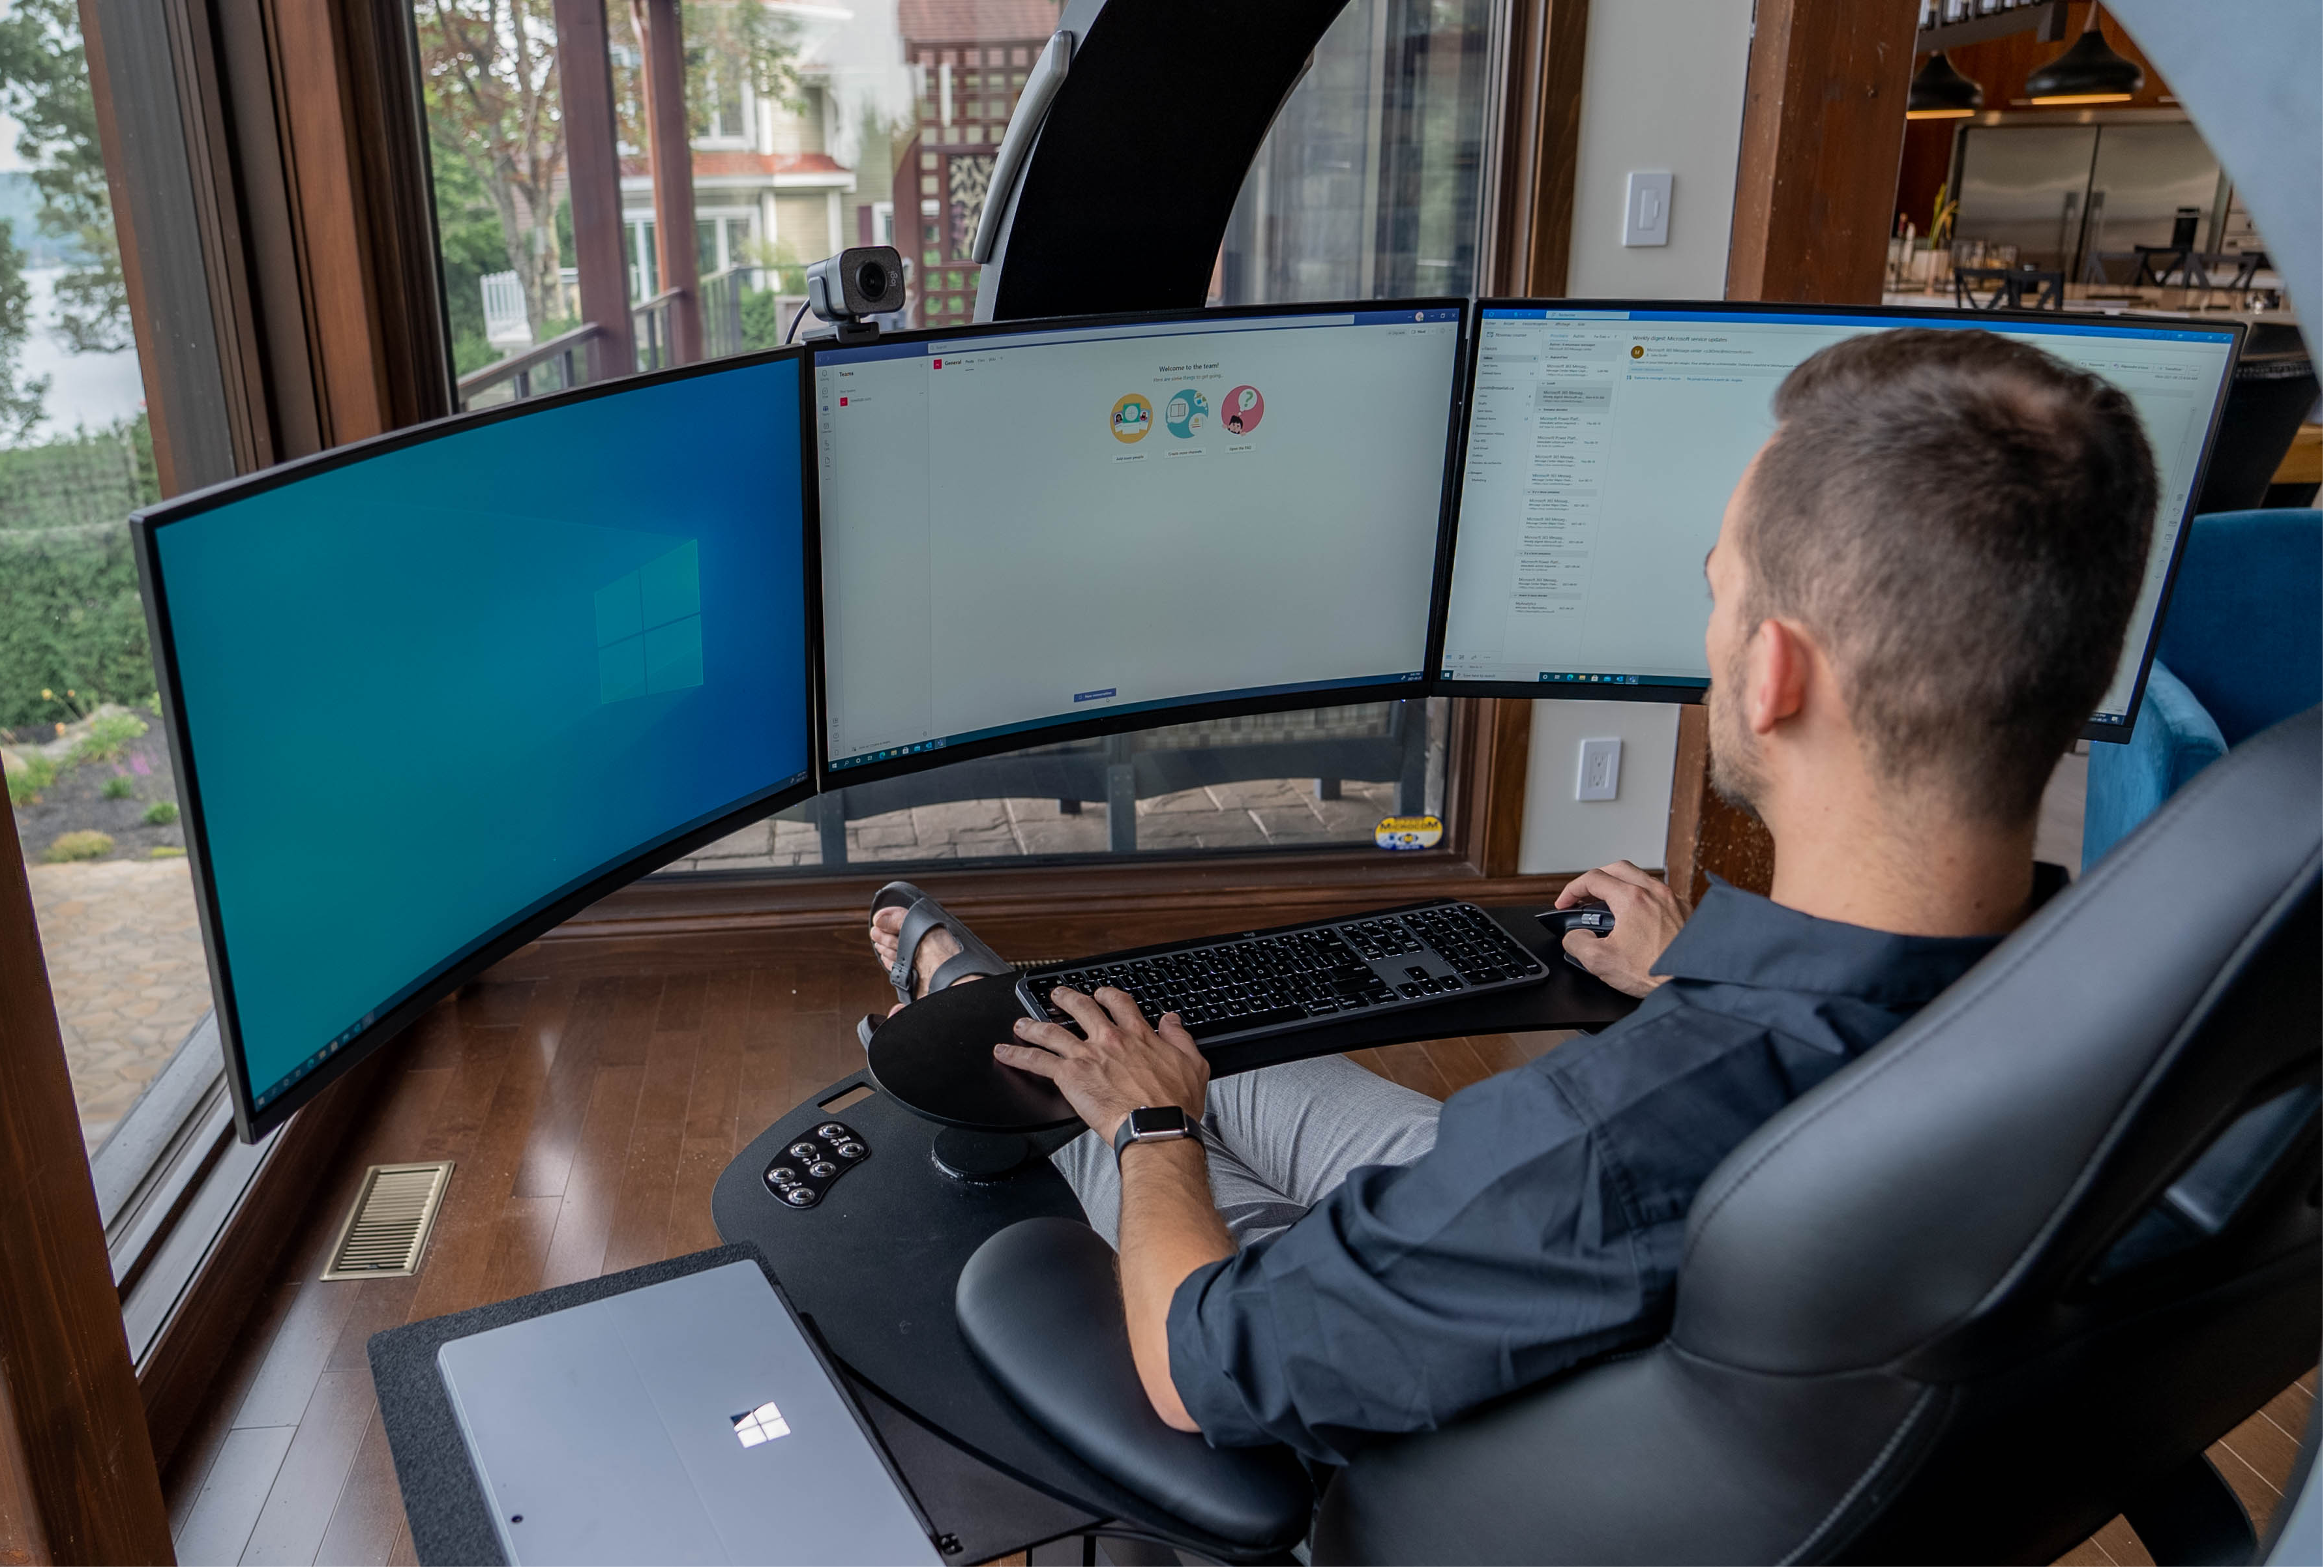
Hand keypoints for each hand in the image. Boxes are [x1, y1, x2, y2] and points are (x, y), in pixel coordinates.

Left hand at [994, 987, 1208, 1143]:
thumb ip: (1180, 1037)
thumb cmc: (1174, 1104)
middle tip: (1057, 995)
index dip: (1108, 996)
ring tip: (1021, 1023)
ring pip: (1052, 1031)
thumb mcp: (1193, 1063)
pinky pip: (1036, 1060)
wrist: (1156, 1127)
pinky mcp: (1069, 1075)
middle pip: (1081, 1008)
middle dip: (1067, 998)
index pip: (1120, 1004)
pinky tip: (1004, 1052)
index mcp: (1139, 1035)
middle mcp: (1109, 1039)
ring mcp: (1086, 1055)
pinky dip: (1017, 1055)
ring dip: (1033, 1024)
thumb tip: (1172, 1020)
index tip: (1102, 994)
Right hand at [1555, 861, 1688, 996]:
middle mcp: (1655, 893)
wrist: (1692, 984)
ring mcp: (1673, 900)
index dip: (1572, 890)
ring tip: (1610, 904)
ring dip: (1620, 885)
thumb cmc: (1657, 973)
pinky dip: (1643, 896)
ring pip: (1641, 877)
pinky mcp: (1685, 911)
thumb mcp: (1600, 961)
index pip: (1593, 879)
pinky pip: (1660, 892)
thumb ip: (1577, 943)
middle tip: (1584, 896)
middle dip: (1595, 879)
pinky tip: (1639, 915)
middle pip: (1617, 869)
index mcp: (1632, 899)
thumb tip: (1574, 936)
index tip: (1565, 903)